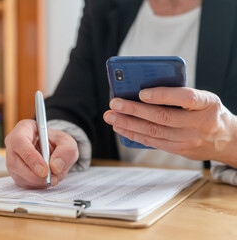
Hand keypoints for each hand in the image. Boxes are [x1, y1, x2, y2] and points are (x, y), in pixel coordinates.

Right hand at [5, 119, 78, 188]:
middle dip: (35, 175)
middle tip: (52, 177)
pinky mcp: (15, 173)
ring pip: (19, 175)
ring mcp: (11, 160)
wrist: (53, 149)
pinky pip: (23, 183)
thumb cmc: (56, 142)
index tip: (45, 170)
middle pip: (15, 163)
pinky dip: (37, 185)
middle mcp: (13, 144)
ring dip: (38, 181)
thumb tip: (55, 166)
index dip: (31, 158)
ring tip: (53, 176)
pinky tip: (47, 178)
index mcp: (23, 129)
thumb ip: (66, 151)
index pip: (19, 142)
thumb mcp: (67, 141)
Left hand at [103, 87, 236, 167]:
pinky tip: (121, 128)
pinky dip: (134, 135)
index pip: (185, 97)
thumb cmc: (208, 112)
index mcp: (206, 104)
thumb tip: (142, 92)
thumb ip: (179, 95)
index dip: (162, 95)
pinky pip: (153, 142)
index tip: (141, 93)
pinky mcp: (179, 150)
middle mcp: (199, 123)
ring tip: (111, 117)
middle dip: (134, 110)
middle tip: (114, 104)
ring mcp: (189, 139)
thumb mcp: (203, 98)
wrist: (227, 140)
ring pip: (154, 132)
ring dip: (128, 124)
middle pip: (162, 117)